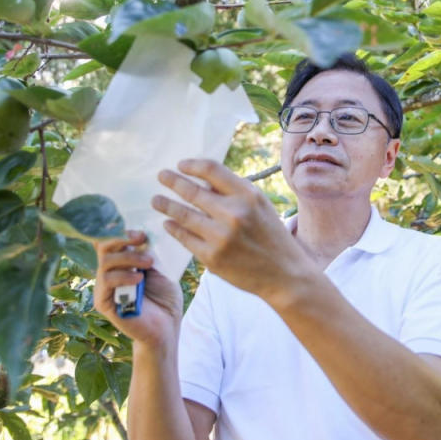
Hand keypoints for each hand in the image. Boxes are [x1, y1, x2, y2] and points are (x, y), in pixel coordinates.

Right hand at [93, 230, 182, 348]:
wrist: (167, 327)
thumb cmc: (164, 297)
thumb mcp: (161, 268)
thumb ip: (149, 251)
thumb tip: (143, 230)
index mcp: (121, 261)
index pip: (110, 239)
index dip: (119, 229)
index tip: (139, 227)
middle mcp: (109, 271)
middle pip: (103, 246)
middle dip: (122, 237)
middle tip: (141, 238)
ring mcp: (105, 287)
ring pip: (105, 262)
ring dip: (128, 257)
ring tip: (148, 263)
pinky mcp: (104, 302)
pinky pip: (107, 281)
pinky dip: (123, 276)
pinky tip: (139, 279)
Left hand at [151, 159, 315, 303]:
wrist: (284, 274)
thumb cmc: (271, 235)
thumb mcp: (260, 206)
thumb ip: (233, 192)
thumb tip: (201, 179)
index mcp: (247, 196)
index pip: (211, 170)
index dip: (192, 165)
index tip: (181, 165)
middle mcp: (233, 214)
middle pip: (192, 191)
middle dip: (172, 182)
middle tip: (161, 176)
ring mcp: (220, 237)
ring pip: (183, 215)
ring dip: (166, 205)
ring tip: (156, 200)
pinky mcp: (211, 258)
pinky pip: (185, 238)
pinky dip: (174, 228)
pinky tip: (168, 223)